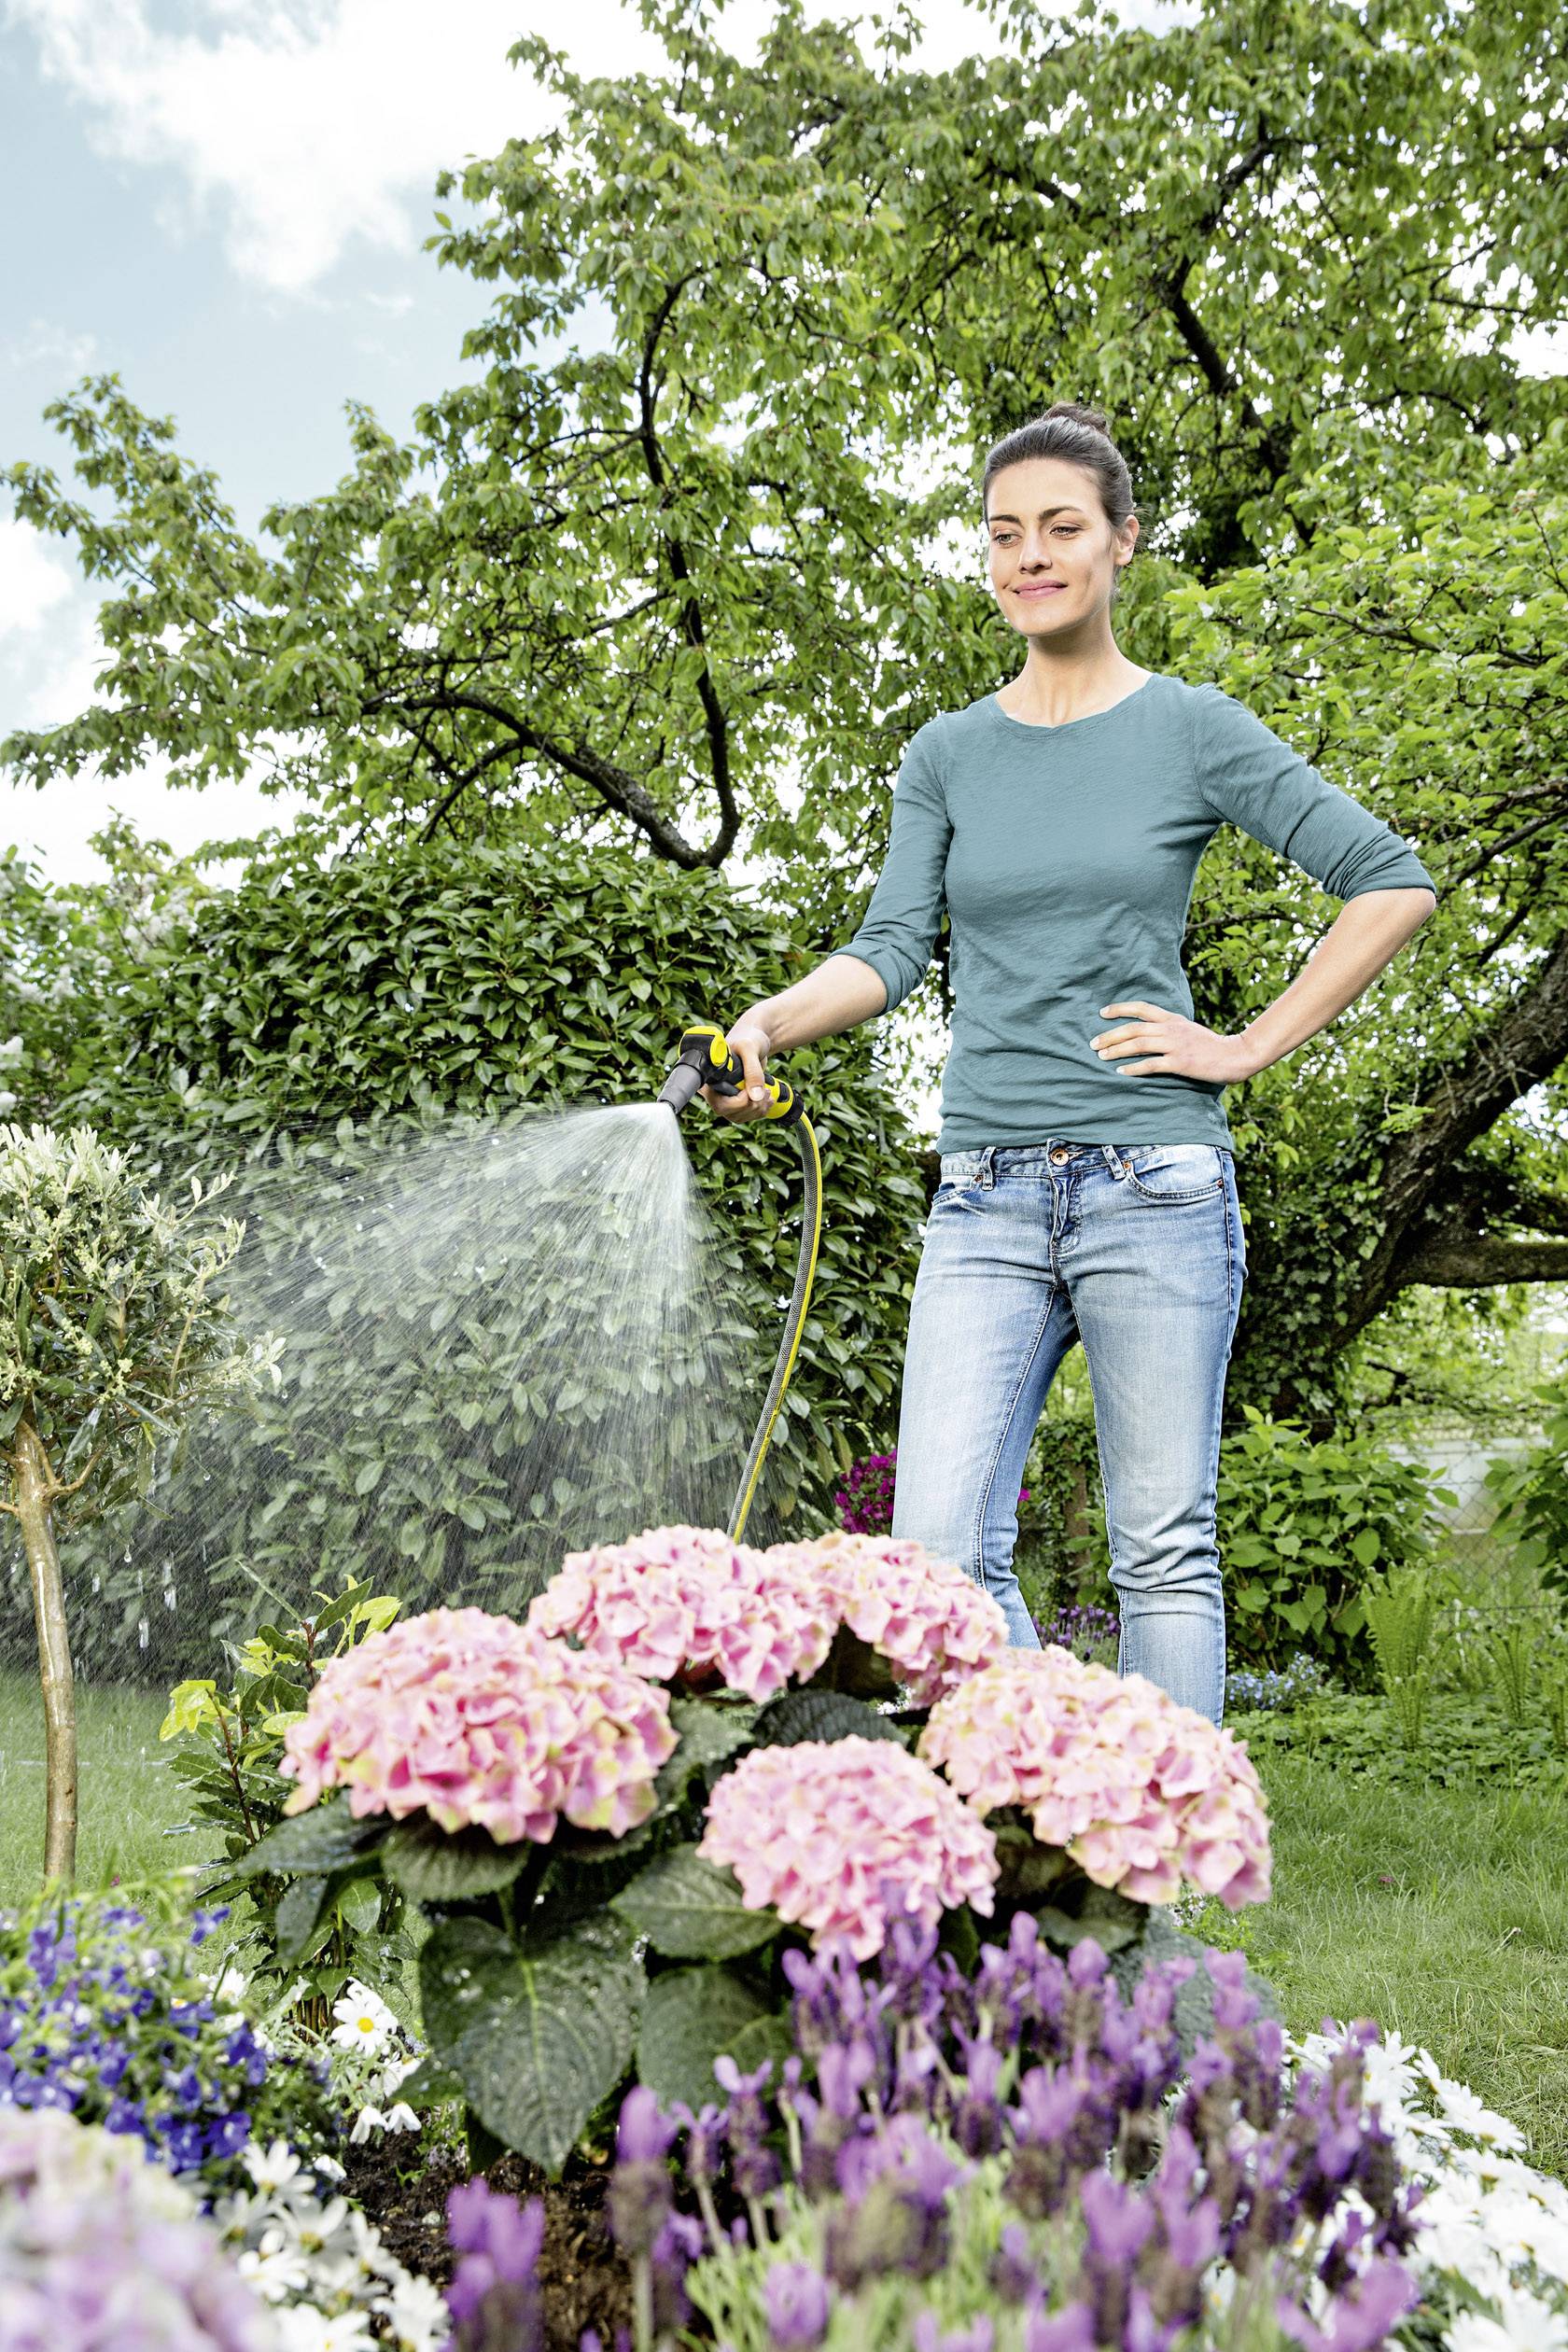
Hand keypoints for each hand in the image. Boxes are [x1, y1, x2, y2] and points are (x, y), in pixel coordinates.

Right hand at [699, 1018, 776, 1120]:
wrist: (756, 1039)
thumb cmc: (748, 1038)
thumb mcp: (749, 1048)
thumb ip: (752, 1070)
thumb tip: (755, 1096)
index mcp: (711, 1077)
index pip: (718, 1102)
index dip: (737, 1102)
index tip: (750, 1090)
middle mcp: (715, 1089)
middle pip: (728, 1112)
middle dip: (751, 1105)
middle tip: (764, 1091)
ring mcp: (726, 1096)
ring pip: (738, 1117)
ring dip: (757, 1109)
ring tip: (768, 1092)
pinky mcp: (737, 1100)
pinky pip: (746, 1115)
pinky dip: (760, 1110)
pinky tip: (767, 1098)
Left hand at [1089, 1001, 1261, 1082]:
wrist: (1234, 1055)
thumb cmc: (1210, 1045)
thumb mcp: (1187, 1029)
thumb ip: (1168, 1028)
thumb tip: (1146, 1032)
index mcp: (1172, 1018)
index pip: (1142, 1008)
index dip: (1120, 1008)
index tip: (1103, 1013)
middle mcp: (1171, 1029)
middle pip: (1133, 1028)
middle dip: (1110, 1035)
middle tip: (1094, 1044)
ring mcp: (1175, 1045)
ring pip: (1138, 1044)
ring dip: (1117, 1050)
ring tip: (1102, 1056)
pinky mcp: (1180, 1063)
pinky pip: (1151, 1064)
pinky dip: (1134, 1068)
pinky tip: (1121, 1072)